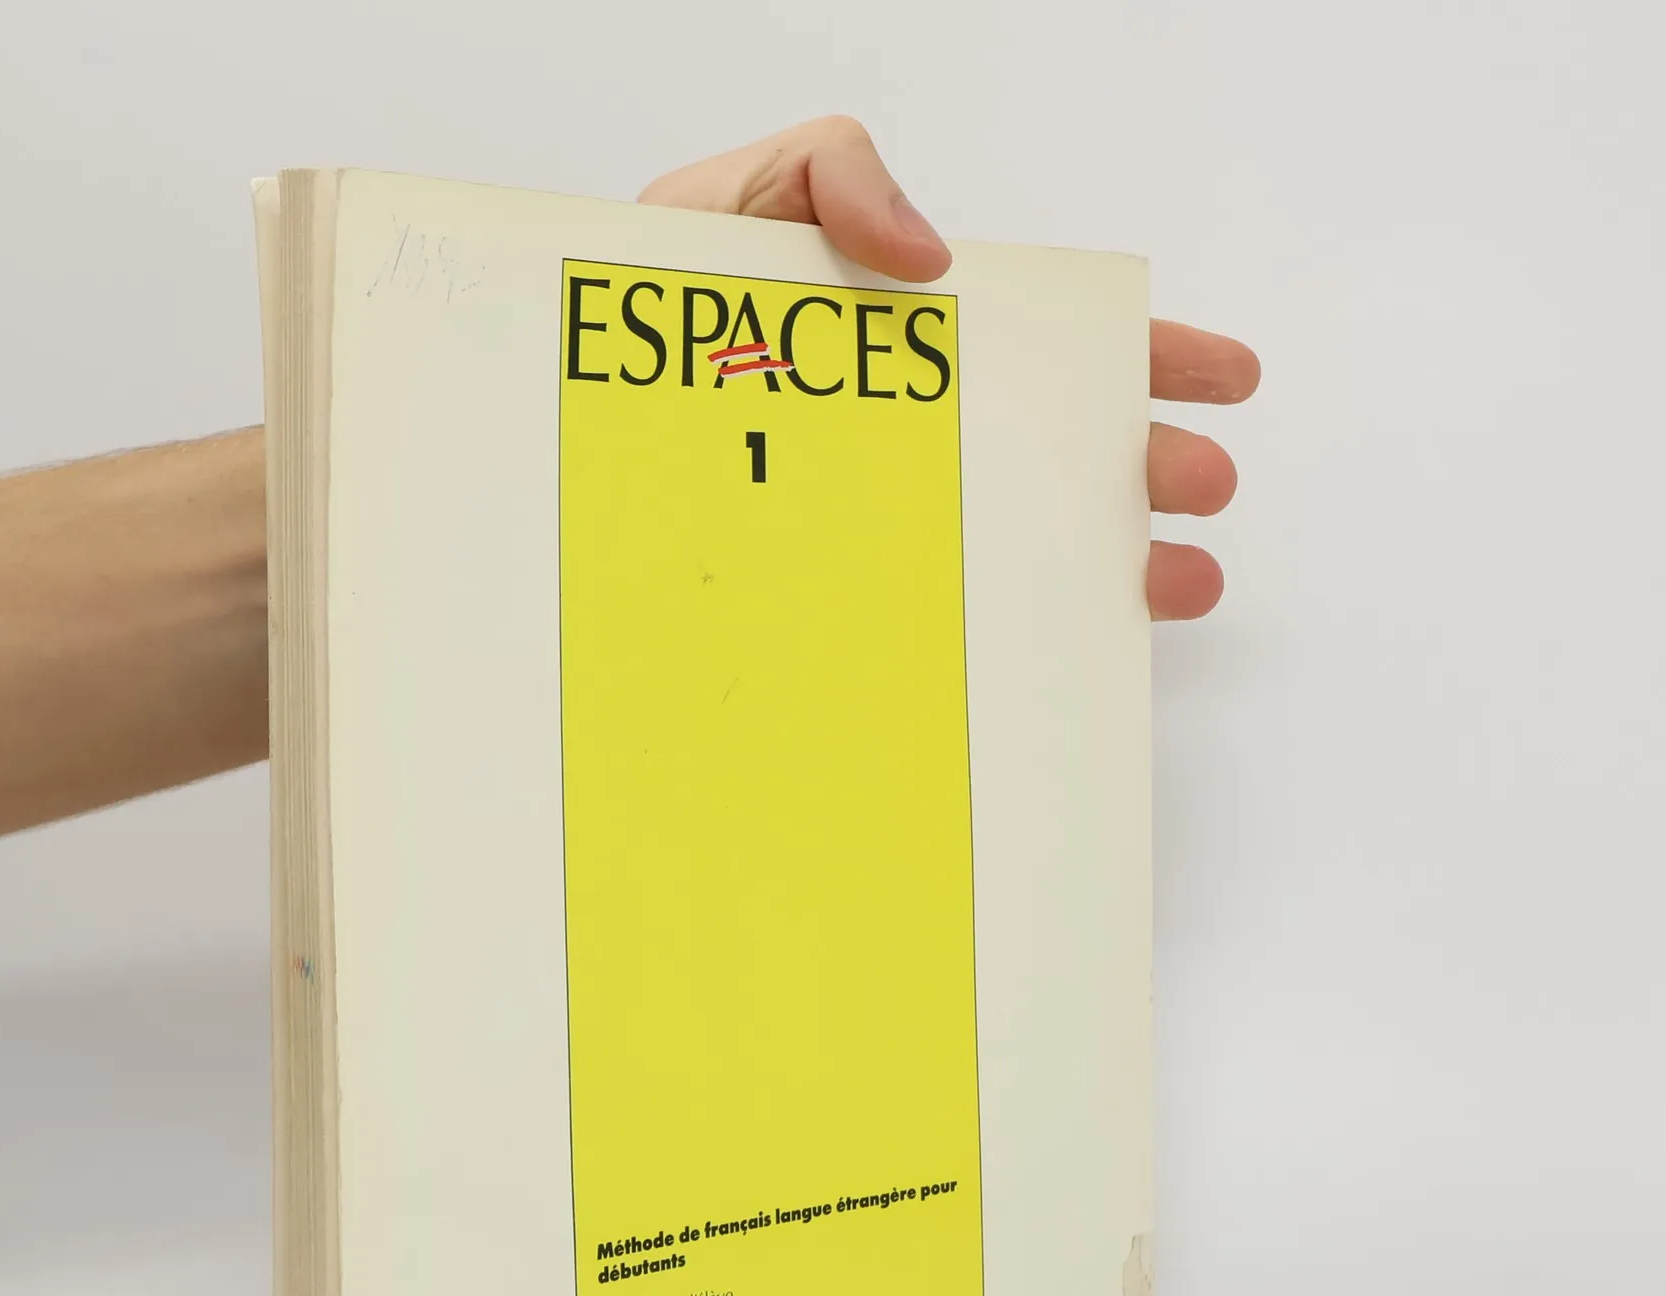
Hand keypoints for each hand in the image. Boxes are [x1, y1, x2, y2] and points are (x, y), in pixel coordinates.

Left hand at [641, 117, 1259, 621]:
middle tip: (1204, 484)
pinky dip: (1001, 637)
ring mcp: (875, 518)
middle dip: (1142, 466)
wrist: (548, 415)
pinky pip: (935, 619)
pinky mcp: (831, 591)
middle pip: (1051, 449)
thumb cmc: (641, 307)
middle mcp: (907, 436)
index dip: (1140, 357)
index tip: (1217, 379)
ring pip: (1012, 540)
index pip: (1047, 344)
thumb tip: (934, 259)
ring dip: (1107, 558)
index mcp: (906, 345)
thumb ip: (831, 177)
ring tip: (1175, 577)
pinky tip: (1060, 646)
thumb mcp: (732, 200)